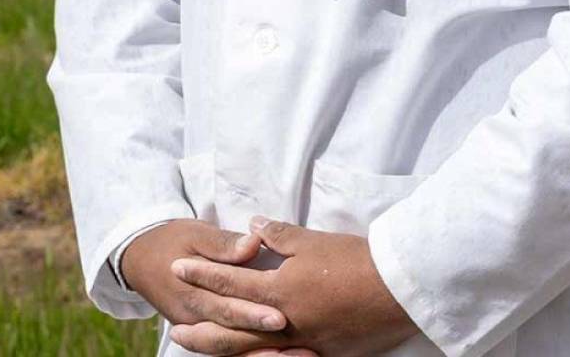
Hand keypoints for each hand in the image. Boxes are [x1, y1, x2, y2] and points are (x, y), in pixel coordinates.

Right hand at [121, 219, 316, 356]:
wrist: (141, 258)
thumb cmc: (174, 241)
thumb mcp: (196, 234)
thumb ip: (224, 243)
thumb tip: (252, 243)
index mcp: (192, 291)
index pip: (226, 307)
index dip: (252, 313)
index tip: (281, 317)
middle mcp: (193, 317)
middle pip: (230, 333)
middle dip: (261, 338)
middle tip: (292, 341)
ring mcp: (196, 328)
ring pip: (229, 348)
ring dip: (260, 353)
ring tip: (293, 355)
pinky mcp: (201, 332)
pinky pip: (226, 349)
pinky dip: (250, 354)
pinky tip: (277, 356)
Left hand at [169, 216, 419, 356]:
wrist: (395, 289)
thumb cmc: (354, 259)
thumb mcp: (314, 241)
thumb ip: (280, 236)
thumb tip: (253, 226)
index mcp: (280, 290)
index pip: (231, 281)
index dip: (203, 273)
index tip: (178, 268)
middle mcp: (284, 322)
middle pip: (231, 330)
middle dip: (202, 329)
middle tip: (174, 330)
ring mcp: (301, 343)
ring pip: (251, 351)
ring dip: (223, 348)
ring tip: (202, 345)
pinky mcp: (320, 353)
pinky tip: (251, 355)